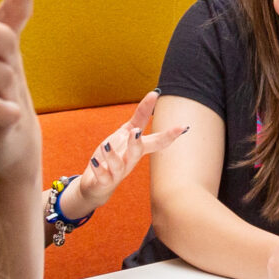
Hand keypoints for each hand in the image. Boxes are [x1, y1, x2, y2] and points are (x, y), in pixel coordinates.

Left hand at [69, 91, 187, 213]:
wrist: (98, 185)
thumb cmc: (114, 155)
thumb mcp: (126, 133)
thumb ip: (141, 116)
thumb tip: (155, 93)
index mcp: (137, 148)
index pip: (156, 140)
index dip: (169, 134)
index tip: (183, 127)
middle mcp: (130, 160)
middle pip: (137, 152)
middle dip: (137, 142)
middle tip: (135, 131)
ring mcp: (117, 172)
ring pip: (118, 165)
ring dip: (112, 155)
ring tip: (106, 144)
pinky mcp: (103, 181)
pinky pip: (102, 176)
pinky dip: (99, 168)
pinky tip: (95, 161)